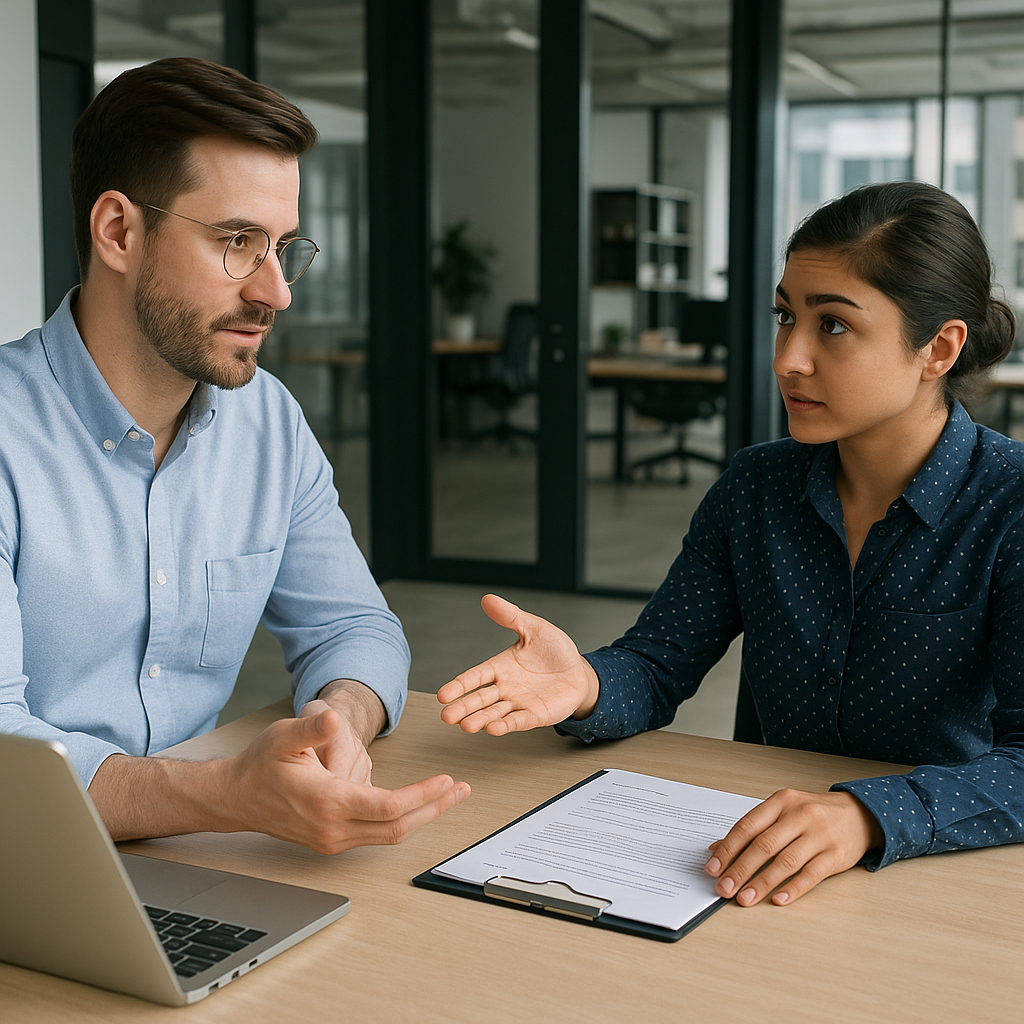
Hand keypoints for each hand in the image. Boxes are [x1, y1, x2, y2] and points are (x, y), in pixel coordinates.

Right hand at [228, 708, 469, 853]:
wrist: (236, 798)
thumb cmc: (260, 765)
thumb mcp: (282, 736)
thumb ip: (310, 729)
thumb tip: (331, 720)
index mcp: (327, 802)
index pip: (389, 807)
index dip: (423, 795)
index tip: (447, 780)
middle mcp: (333, 828)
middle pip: (398, 828)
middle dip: (435, 809)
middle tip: (462, 790)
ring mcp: (333, 840)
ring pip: (390, 836)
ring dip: (423, 816)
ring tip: (450, 795)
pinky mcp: (333, 841)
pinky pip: (377, 835)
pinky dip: (403, 820)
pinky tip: (419, 804)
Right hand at [437, 593, 600, 734]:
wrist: (579, 671)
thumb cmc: (555, 651)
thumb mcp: (534, 628)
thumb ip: (510, 616)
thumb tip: (488, 599)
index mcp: (501, 667)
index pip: (475, 676)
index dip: (459, 685)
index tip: (444, 694)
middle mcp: (506, 687)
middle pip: (480, 699)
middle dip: (463, 707)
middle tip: (447, 716)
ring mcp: (519, 703)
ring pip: (495, 713)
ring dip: (480, 720)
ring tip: (466, 725)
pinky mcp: (536, 715)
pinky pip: (519, 720)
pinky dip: (507, 724)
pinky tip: (493, 729)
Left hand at [703, 789, 882, 906]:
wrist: (859, 814)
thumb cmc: (814, 814)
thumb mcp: (783, 812)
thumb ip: (753, 828)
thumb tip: (717, 849)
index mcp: (781, 802)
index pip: (747, 826)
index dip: (728, 849)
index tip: (712, 868)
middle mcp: (799, 815)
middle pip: (764, 845)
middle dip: (740, 869)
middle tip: (724, 888)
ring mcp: (819, 835)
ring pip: (785, 861)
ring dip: (761, 883)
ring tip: (744, 898)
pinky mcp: (836, 855)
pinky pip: (811, 875)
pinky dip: (793, 888)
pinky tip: (777, 899)